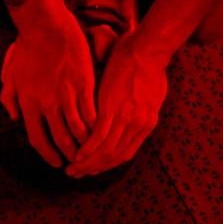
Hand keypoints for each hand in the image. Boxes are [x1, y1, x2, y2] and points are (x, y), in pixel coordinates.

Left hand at [0, 17, 96, 168]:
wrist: (45, 26)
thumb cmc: (26, 48)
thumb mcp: (10, 75)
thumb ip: (9, 99)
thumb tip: (14, 118)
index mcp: (28, 103)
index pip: (37, 139)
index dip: (47, 154)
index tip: (56, 162)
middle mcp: (46, 104)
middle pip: (60, 139)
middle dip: (69, 155)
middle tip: (76, 162)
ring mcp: (66, 94)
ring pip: (78, 129)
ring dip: (85, 144)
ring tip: (90, 150)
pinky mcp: (83, 84)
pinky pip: (91, 112)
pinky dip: (95, 125)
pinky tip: (100, 131)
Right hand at [67, 42, 167, 177]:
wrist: (147, 49)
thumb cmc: (149, 65)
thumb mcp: (150, 94)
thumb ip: (140, 110)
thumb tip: (133, 117)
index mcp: (147, 124)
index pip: (125, 153)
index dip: (108, 164)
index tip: (94, 168)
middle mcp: (138, 126)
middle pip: (114, 157)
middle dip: (95, 168)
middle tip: (78, 174)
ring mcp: (126, 119)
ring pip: (106, 151)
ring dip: (88, 163)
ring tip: (72, 169)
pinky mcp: (112, 108)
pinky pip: (99, 135)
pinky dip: (88, 148)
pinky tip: (77, 154)